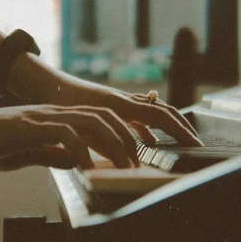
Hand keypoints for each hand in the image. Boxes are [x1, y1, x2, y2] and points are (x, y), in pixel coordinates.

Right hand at [0, 103, 140, 171]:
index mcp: (53, 120)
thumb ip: (51, 155)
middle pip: (102, 115)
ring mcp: (41, 117)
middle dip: (126, 137)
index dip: (118, 135)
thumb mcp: (25, 154)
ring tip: (124, 164)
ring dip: (113, 142)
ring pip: (90, 120)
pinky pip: (64, 133)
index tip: (132, 156)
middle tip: (139, 160)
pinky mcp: (29, 126)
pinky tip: (88, 167)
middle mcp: (52, 113)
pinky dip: (82, 149)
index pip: (96, 120)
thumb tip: (76, 162)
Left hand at [44, 73, 201, 145]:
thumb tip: (125, 157)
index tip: (194, 143)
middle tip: (195, 143)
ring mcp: (118, 101)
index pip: (160, 116)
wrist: (45, 84)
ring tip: (177, 143)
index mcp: (120, 104)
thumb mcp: (80, 124)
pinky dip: (147, 128)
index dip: (179, 130)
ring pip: (150, 112)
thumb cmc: (60, 101)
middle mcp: (123, 100)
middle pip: (162, 111)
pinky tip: (147, 141)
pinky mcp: (110, 105)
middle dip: (180, 127)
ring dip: (166, 126)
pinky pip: (136, 115)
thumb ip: (104, 141)